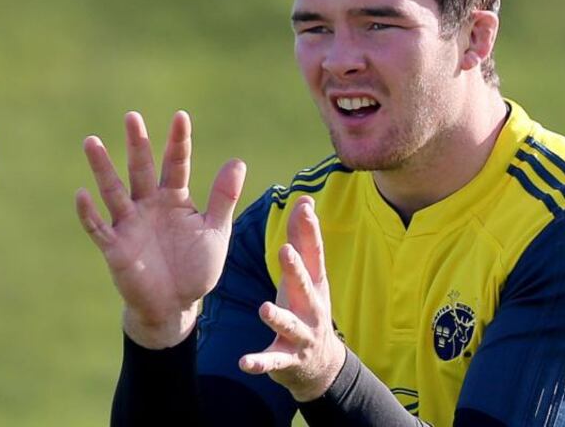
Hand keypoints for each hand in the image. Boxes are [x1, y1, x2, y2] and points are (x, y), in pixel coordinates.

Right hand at [76, 111, 246, 348]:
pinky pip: (99, 227)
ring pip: (113, 190)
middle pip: (142, 169)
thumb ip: (224, 198)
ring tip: (91, 141)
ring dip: (102, 167)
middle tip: (132, 116)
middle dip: (138, 143)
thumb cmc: (195, 268)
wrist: (175, 306)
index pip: (176, 164)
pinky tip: (82, 194)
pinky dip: (90, 212)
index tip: (181, 117)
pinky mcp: (115, 247)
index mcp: (175, 199)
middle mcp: (149, 205)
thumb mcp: (216, 232)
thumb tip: (238, 161)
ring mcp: (130, 224)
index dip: (178, 141)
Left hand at [238, 196, 345, 401]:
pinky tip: (244, 362)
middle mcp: (312, 308)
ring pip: (289, 325)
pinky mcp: (286, 359)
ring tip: (264, 308)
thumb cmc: (307, 307)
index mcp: (315, 284)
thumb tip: (306, 199)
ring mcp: (301, 335)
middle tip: (285, 250)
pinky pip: (272, 361)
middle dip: (296, 270)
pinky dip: (260, 362)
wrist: (320, 365)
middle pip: (305, 286)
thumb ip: (304, 239)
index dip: (310, 231)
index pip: (314, 254)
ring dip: (278, 317)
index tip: (305, 207)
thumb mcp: (307, 275)